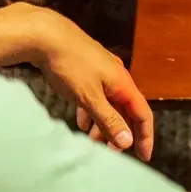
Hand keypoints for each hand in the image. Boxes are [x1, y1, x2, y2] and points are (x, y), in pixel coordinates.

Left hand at [29, 8, 154, 159]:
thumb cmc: (69, 64)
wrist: (45, 35)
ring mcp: (100, 71)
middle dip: (120, 132)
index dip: (145, 136)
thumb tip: (127, 141)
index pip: (142, 113)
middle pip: (126, 110)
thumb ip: (109, 120)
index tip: (143, 156)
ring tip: (92, 141)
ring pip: (109, 103)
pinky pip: (95, 95)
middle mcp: (116, 76)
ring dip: (104, 123)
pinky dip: (91, 111)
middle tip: (111, 152)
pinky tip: (81, 121)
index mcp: (123, 83)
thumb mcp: (90, 97)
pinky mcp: (85, 69)